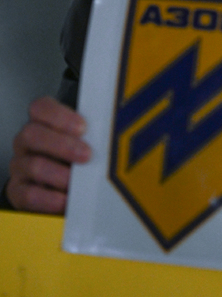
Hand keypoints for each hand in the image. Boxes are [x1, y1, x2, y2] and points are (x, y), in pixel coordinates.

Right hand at [6, 96, 90, 213]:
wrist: (63, 190)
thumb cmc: (77, 159)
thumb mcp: (85, 142)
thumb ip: (92, 134)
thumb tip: (116, 132)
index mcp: (42, 123)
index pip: (41, 108)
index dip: (60, 116)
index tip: (83, 127)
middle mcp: (26, 142)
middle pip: (32, 134)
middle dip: (62, 145)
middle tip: (87, 155)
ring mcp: (20, 166)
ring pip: (33, 165)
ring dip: (59, 174)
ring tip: (78, 183)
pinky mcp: (18, 192)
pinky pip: (28, 194)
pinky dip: (49, 198)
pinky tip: (66, 200)